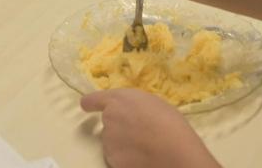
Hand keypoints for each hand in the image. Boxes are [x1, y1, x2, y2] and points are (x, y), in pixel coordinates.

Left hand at [81, 89, 219, 167]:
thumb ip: (133, 105)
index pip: (93, 99)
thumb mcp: (151, 102)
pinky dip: (126, 159)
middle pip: (107, 123)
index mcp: (117, 100)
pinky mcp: (113, 161)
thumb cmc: (169, 122)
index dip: (90, 103)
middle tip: (138, 132)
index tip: (87, 106)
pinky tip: (142, 158)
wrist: (173, 151)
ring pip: (112, 142)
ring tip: (144, 146)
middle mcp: (108, 119)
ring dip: (122, 143)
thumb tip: (131, 113)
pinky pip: (117, 158)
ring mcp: (108, 142)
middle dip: (118, 127)